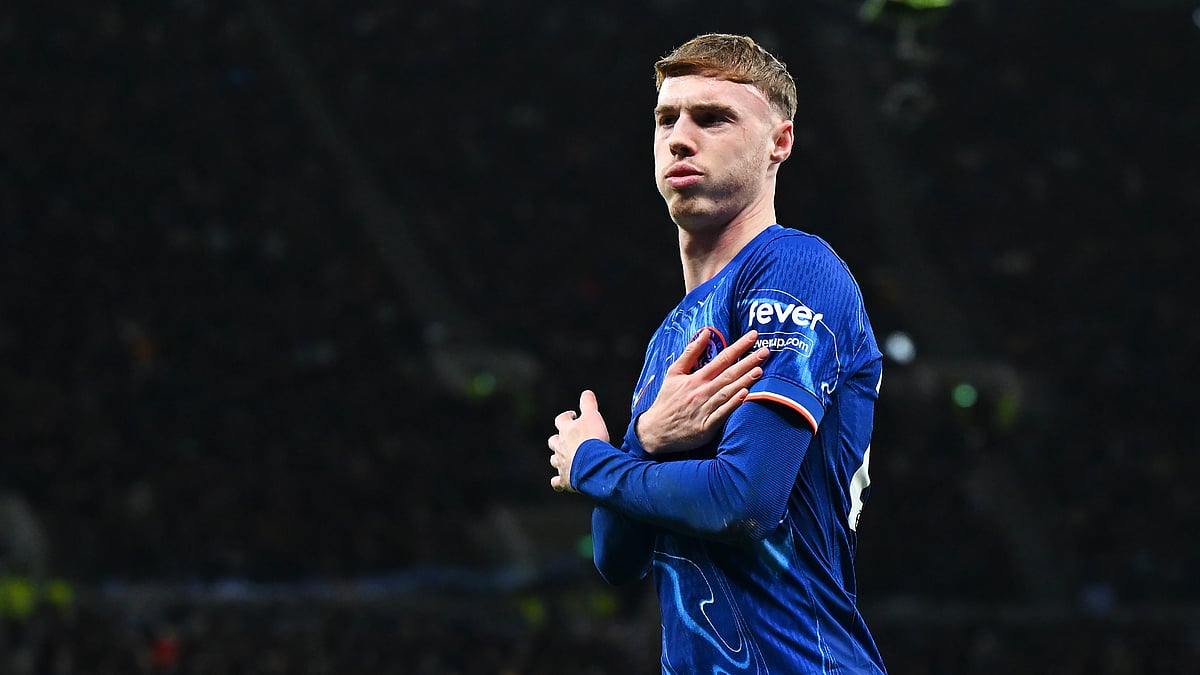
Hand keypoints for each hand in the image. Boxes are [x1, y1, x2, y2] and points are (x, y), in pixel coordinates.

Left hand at [548, 390, 609, 492]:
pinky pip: (557, 483)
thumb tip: (586, 392)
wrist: (592, 464)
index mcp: (566, 431)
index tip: (574, 415)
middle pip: (553, 441)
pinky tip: (560, 483)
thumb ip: (588, 403)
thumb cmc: (593, 439)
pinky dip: (558, 482)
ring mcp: (561, 464)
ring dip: (558, 459)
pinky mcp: (565, 480)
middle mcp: (560, 447)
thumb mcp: (593, 416)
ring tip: (567, 459)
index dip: (567, 417)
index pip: (561, 419)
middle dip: (559, 439)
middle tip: (568, 439)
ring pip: (554, 461)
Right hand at [636, 329, 768, 453]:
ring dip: (744, 381)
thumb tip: (705, 333)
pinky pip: (722, 413)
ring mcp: (704, 409)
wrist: (655, 431)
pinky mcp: (706, 427)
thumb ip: (690, 353)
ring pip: (727, 392)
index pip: (721, 359)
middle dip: (748, 361)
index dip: (738, 347)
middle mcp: (701, 392)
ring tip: (760, 370)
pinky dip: (733, 404)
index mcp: (695, 378)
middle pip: (728, 374)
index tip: (753, 336)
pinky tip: (745, 395)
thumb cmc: (667, 400)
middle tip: (765, 351)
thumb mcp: (674, 373)